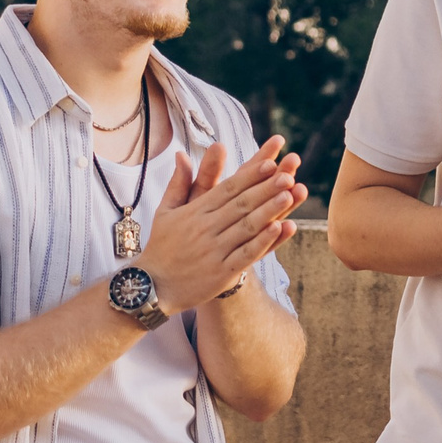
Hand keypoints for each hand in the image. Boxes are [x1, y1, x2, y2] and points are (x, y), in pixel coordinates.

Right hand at [138, 138, 304, 311]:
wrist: (152, 287)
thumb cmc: (161, 246)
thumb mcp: (165, 211)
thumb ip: (178, 183)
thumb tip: (181, 155)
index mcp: (194, 212)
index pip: (227, 189)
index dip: (249, 176)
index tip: (269, 162)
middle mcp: (205, 229)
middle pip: (241, 205)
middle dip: (265, 188)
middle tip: (287, 174)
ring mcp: (214, 251)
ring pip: (246, 227)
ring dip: (269, 211)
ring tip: (289, 195)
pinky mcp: (221, 273)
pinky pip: (245, 255)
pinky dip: (263, 242)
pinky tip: (279, 229)